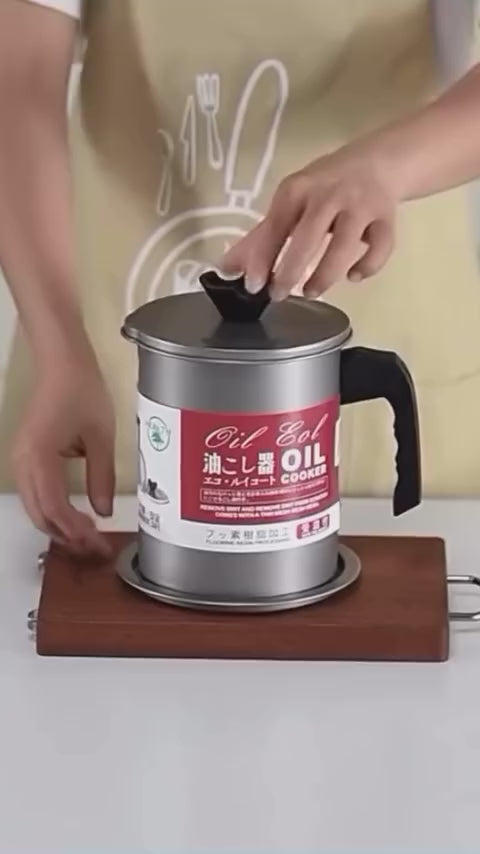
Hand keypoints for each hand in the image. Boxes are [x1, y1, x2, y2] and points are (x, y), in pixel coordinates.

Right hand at [12, 360, 114, 557]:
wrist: (62, 363)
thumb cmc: (82, 391)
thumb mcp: (101, 436)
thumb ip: (102, 476)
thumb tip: (103, 511)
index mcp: (40, 457)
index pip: (56, 507)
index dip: (77, 531)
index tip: (99, 543)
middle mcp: (23, 462)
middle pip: (40, 514)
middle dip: (67, 536)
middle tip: (95, 548)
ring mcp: (20, 459)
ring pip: (34, 506)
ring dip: (58, 526)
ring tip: (86, 537)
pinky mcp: (25, 456)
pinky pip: (34, 493)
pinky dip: (51, 510)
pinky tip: (72, 516)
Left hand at [222, 142, 397, 299]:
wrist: (377, 161)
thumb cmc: (324, 187)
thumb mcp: (290, 203)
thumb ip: (260, 238)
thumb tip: (226, 269)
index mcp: (298, 189)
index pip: (275, 227)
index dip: (262, 258)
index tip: (253, 286)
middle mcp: (329, 195)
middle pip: (307, 238)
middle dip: (290, 271)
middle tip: (278, 295)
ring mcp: (360, 205)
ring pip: (344, 246)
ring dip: (325, 276)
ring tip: (310, 291)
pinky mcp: (386, 216)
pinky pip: (381, 247)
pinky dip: (368, 266)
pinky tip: (353, 277)